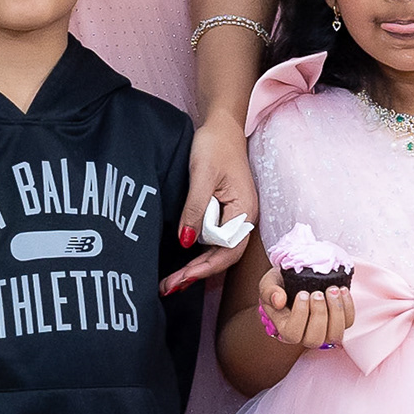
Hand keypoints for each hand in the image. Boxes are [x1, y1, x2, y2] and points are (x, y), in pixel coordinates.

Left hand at [166, 116, 258, 293]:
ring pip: (219, 250)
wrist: (222, 126)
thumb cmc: (215, 146)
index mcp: (244, 211)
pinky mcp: (227, 211)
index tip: (180, 279)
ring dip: (197, 266)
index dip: (203, 268)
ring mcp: (236, 216)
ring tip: (172, 280)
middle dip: (197, 274)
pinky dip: (199, 251)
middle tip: (169, 287)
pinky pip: (216, 239)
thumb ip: (195, 209)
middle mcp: (244, 218)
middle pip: (223, 256)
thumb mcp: (202, 176)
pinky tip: (184, 259)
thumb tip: (185, 242)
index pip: (226, 251)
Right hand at [256, 267, 354, 352]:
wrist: (296, 279)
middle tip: (318, 293)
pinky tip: (341, 290)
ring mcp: (324, 331)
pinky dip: (348, 306)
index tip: (302, 294)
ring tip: (332, 290)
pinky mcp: (339, 322)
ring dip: (336, 312)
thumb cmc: (281, 284)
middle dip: (319, 315)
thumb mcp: (269, 283)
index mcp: (285, 329)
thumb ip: (269, 291)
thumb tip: (278, 300)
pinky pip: (348, 322)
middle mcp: (305, 335)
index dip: (300, 316)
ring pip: (335, 335)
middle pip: (315, 339)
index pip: (292, 334)